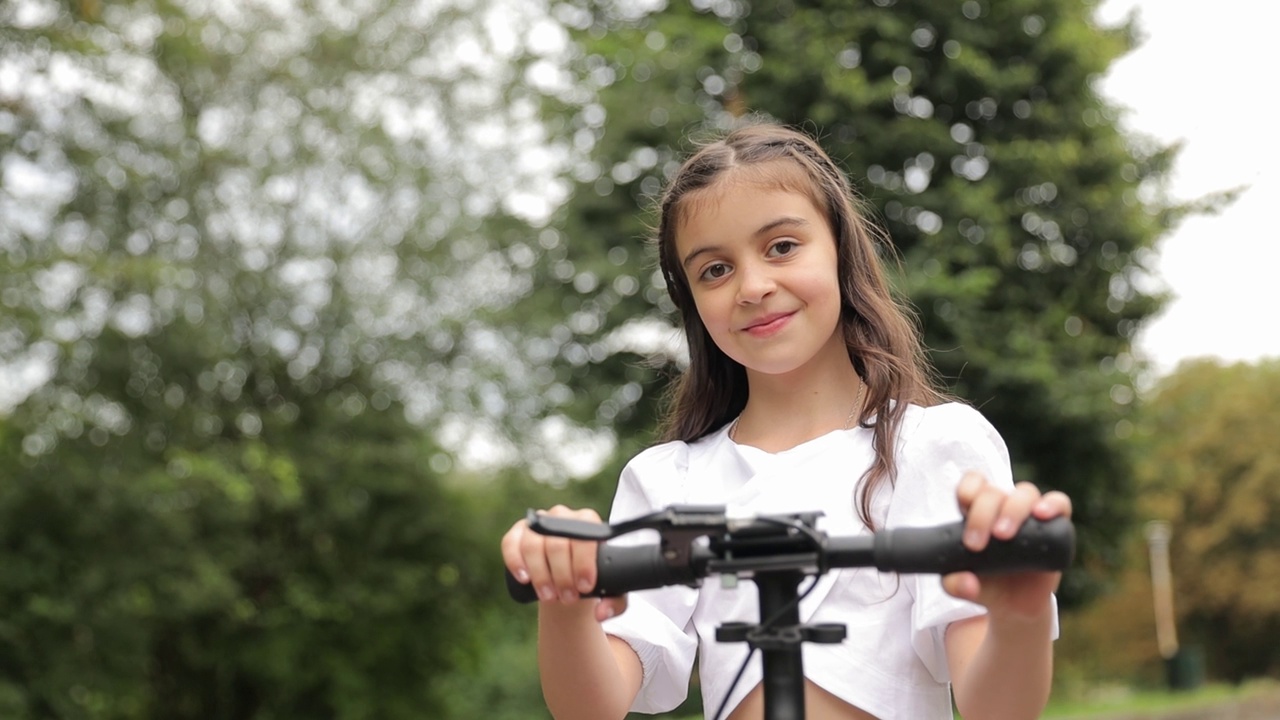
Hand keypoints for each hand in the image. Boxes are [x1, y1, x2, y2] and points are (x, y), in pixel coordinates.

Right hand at [500, 505, 627, 621]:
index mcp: (588, 521)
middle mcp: (562, 516)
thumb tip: (600, 613)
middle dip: (562, 576)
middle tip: (568, 598)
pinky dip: (514, 561)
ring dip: (540, 574)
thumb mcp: (610, 589)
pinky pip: (510, 543)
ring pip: (533, 545)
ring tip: (548, 596)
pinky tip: (523, 578)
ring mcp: (538, 522)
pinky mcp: (518, 532)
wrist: (568, 575)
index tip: (585, 587)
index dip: (583, 563)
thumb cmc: (591, 578)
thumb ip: (614, 603)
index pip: (584, 536)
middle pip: (557, 544)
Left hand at [942, 472, 1072, 621]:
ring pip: (1025, 492)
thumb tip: (966, 582)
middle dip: (982, 514)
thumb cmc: (987, 586)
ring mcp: (1031, 514)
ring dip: (1012, 510)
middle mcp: (1003, 507)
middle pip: (994, 492)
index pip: (972, 485)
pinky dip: (1052, 504)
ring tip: (1004, 535)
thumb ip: (956, 585)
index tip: (962, 515)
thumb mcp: (964, 588)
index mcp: (977, 512)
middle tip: (976, 545)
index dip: (967, 492)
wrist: (1016, 606)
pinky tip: (1042, 515)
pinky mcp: (1056, 525)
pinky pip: (1060, 503)